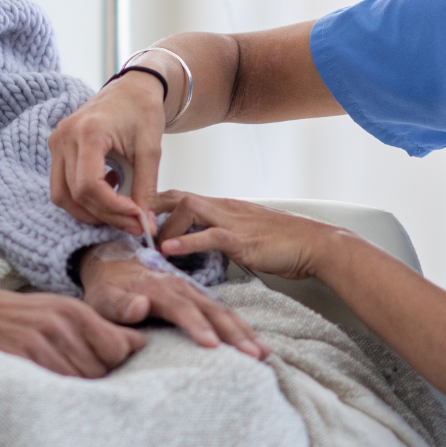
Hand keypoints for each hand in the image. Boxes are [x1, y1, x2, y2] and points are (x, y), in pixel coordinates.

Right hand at [0, 266, 144, 377]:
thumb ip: (94, 329)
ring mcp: (40, 345)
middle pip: (102, 372)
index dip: (111, 364)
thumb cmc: (9, 316)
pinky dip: (49, 395)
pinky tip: (35, 389)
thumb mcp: (53, 311)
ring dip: (68, 391)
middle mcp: (61, 325)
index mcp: (73, 310)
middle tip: (61, 375)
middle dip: (89, 380)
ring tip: (45, 383)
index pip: (120, 349)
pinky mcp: (20, 362)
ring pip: (79, 384)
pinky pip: (53, 390)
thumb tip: (137, 345)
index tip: (93, 367)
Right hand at [48, 71, 166, 234]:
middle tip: (134, 223)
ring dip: (91, 211)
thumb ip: (146, 188)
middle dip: (106, 215)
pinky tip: (109, 190)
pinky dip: (83, 198)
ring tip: (121, 210)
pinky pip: (62, 185)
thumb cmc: (143, 111)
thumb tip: (145, 225)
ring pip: (62, 195)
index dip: (112, 208)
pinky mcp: (57, 147)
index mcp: (89, 131)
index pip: (88, 185)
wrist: (132, 88)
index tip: (136, 216)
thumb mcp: (151, 150)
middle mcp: (65, 136)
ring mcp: (56, 141)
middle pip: (75, 194)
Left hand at [78, 241, 268, 358]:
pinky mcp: (199, 299)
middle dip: (233, 333)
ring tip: (264, 354)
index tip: (212, 346)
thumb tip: (140, 306)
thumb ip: (120, 305)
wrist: (114, 266)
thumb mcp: (103, 297)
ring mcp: (193, 292)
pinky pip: (223, 313)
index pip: (182, 309)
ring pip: (223, 311)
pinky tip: (258, 346)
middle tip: (252, 356)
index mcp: (158, 288)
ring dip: (244, 332)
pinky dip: (242, 329)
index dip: (197, 327)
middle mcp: (180, 288)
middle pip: (212, 310)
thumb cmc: (107, 289)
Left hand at [152, 192, 343, 281]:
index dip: (153, 205)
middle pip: (175, 195)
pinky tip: (169, 251)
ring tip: (150, 246)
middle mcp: (222, 207)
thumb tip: (197, 247)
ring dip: (163, 227)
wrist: (315, 244)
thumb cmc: (281, 243)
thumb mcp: (243, 235)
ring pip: (187, 208)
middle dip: (149, 210)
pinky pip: (209, 235)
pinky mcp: (241, 239)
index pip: (179, 196)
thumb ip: (219, 236)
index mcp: (221, 206)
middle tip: (131, 230)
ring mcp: (231, 220)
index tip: (134, 221)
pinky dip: (187, 242)